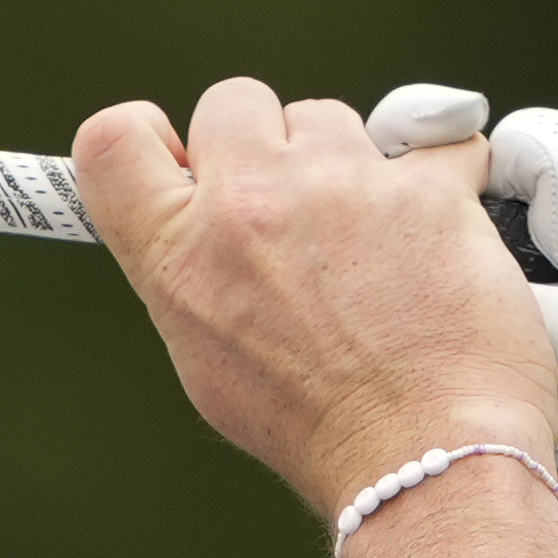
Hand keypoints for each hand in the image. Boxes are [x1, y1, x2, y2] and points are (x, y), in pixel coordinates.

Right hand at [72, 76, 555, 523]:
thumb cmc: (317, 426)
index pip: (112, 142)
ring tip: (374, 239)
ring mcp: (338, 187)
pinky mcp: (426, 187)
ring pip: (331, 117)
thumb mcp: (210, 359)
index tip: (183, 152)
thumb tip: (204, 228)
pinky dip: (445, 177)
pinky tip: (441, 232)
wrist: (419, 455)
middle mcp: (248, 207)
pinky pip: (439, 143)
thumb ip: (196, 274)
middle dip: (265, 139)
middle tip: (295, 203)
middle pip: (232, 102)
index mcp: (179, 256)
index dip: (149, 133)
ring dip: (349, 162)